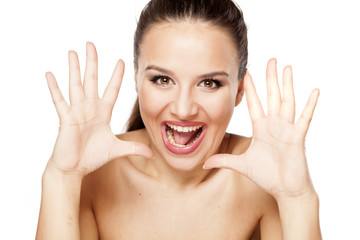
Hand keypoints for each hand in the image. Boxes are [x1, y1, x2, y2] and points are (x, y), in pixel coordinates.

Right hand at [46, 42, 152, 176]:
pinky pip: (59, 101)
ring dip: (74, 68)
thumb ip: (134, 148)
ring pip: (76, 85)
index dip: (116, 76)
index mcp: (103, 113)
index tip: (121, 60)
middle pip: (92, 80)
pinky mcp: (66, 119)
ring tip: (73, 51)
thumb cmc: (92, 157)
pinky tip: (50, 74)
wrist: (74, 169)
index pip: (112, 90)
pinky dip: (54, 88)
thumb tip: (153, 153)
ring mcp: (77, 112)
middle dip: (93, 62)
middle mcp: (90, 108)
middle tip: (91, 44)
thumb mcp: (117, 149)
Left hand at [204, 59, 318, 199]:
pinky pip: (305, 118)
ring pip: (287, 101)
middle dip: (270, 78)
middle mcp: (274, 124)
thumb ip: (223, 160)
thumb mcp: (241, 165)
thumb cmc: (266, 176)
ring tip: (287, 67)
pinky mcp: (298, 136)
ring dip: (287, 84)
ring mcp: (287, 128)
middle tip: (271, 60)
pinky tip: (314, 91)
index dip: (250, 89)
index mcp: (261, 128)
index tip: (246, 73)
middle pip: (272, 96)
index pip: (254, 103)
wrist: (285, 189)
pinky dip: (310, 105)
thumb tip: (204, 163)